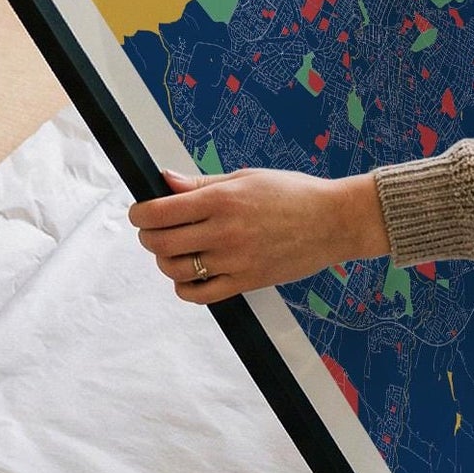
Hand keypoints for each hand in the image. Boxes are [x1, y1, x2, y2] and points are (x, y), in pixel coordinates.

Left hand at [130, 167, 390, 303]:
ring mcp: (234, 260)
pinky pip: (200, 294)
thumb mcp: (245, 177)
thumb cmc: (292, 192)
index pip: (159, 212)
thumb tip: (164, 180)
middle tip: (153, 231)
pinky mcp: (246, 282)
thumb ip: (201, 183)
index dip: (140, 214)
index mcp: (221, 199)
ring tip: (175, 251)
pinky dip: (184, 287)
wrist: (333, 220)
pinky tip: (189, 275)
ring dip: (164, 260)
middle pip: (160, 242)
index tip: (140, 213)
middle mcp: (224, 231)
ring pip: (174, 269)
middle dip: (147, 237)